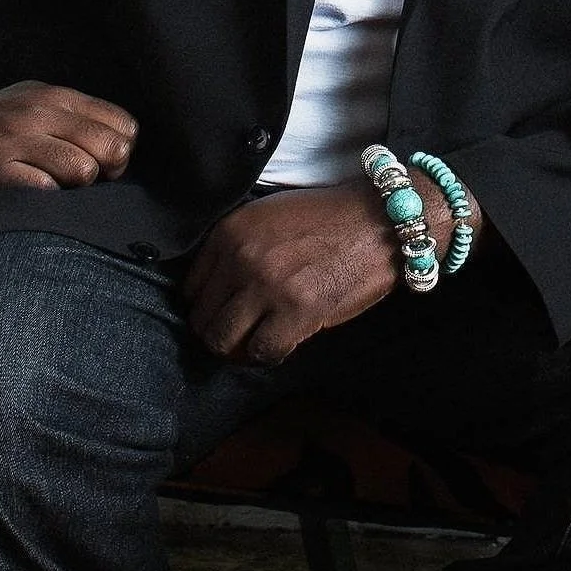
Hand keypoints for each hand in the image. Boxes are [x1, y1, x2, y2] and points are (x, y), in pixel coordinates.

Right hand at [0, 81, 136, 202]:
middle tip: (85, 179)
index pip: (121, 123)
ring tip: (56, 184)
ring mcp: (15, 140)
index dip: (122, 149)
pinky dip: (47, 196)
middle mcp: (37, 113)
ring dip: (75, 186)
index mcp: (53, 97)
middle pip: (109, 147)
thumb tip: (121, 147)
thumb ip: (75, 118)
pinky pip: (47, 188)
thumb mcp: (33, 107)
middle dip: (107, 171)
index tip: (106, 163)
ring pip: (83, 169)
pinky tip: (33, 192)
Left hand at [184, 175, 476, 365]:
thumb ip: (238, 246)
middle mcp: (241, 258)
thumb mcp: (268, 216)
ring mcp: (267, 286)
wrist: (378, 221)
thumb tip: (218, 288)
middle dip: (217, 331)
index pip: (192, 286)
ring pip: (224, 340)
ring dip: (236, 349)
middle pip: (203, 317)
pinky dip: (267, 354)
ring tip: (252, 345)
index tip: (223, 311)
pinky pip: (263, 351)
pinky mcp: (297, 311)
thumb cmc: (327, 218)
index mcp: (230, 231)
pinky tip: (278, 344)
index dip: (207, 304)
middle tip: (236, 336)